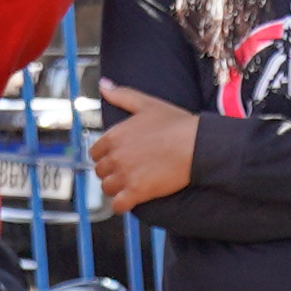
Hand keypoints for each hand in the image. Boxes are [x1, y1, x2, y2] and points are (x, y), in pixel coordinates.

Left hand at [93, 90, 202, 208]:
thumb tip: (104, 85)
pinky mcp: (137, 192)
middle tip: (126, 172)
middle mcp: (115, 156)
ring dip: (116, 188)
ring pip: (107, 188)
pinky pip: (118, 205)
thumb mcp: (147, 103)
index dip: (105, 156)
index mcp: (114, 136)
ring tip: (130, 185)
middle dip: (111, 172)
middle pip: (100, 171)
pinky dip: (123, 204)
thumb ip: (122, 95)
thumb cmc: (175, 124)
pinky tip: (132, 200)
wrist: (195, 145)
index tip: (117, 158)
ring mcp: (125, 175)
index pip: (95, 152)